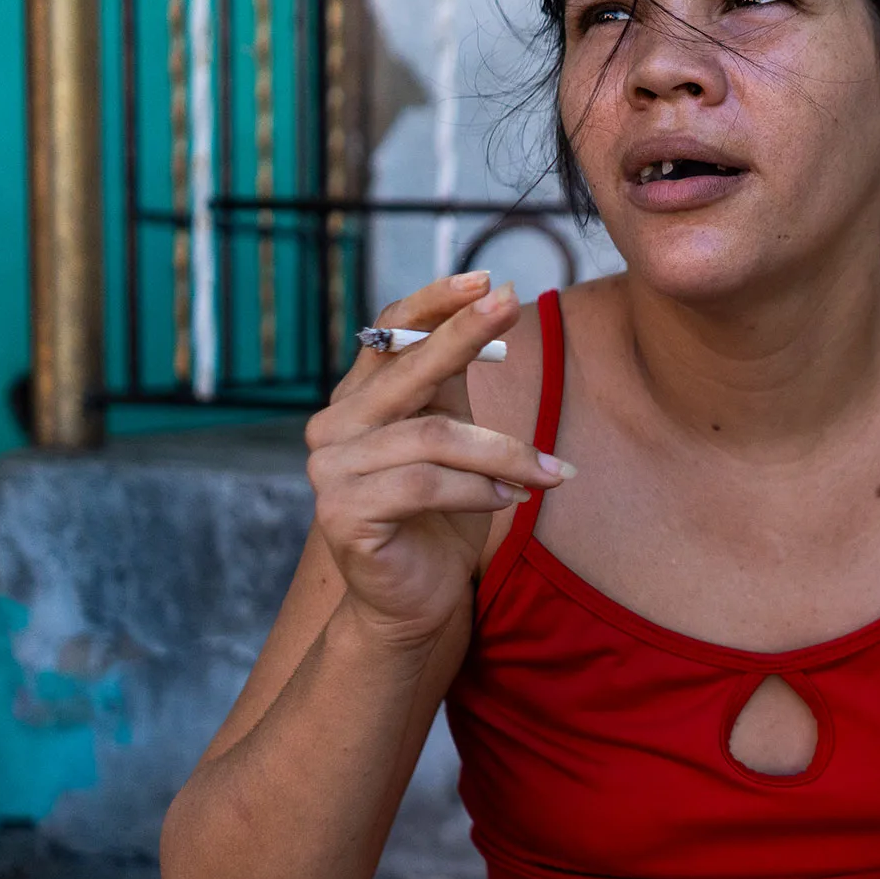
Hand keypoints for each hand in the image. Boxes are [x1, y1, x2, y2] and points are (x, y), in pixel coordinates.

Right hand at [305, 273, 569, 646]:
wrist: (416, 600)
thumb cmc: (442, 517)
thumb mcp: (453, 437)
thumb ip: (454, 382)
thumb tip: (494, 307)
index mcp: (360, 400)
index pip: (390, 332)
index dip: (436, 302)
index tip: (489, 278)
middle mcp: (334, 426)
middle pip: (408, 367)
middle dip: (466, 332)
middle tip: (513, 302)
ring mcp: (331, 470)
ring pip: (434, 436)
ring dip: (504, 452)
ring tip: (549, 474)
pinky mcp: (343, 513)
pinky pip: (425, 484)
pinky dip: (478, 490)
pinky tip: (508, 500)